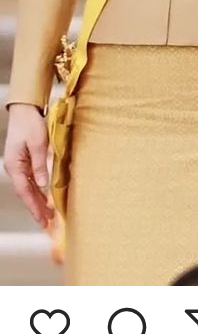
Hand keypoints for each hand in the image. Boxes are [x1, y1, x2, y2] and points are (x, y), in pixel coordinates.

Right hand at [3, 104, 53, 226]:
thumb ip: (40, 164)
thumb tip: (43, 184)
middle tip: (47, 223)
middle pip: (25, 193)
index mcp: (14, 165)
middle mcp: (14, 168)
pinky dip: (38, 191)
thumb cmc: (30, 123)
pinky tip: (45, 198)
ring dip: (37, 201)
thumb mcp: (37, 143)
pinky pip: (30, 180)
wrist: (25, 109)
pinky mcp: (23, 161)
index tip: (42, 219)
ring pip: (28, 188)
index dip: (34, 207)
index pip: (24, 191)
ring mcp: (18, 165)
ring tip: (48, 215)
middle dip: (36, 208)